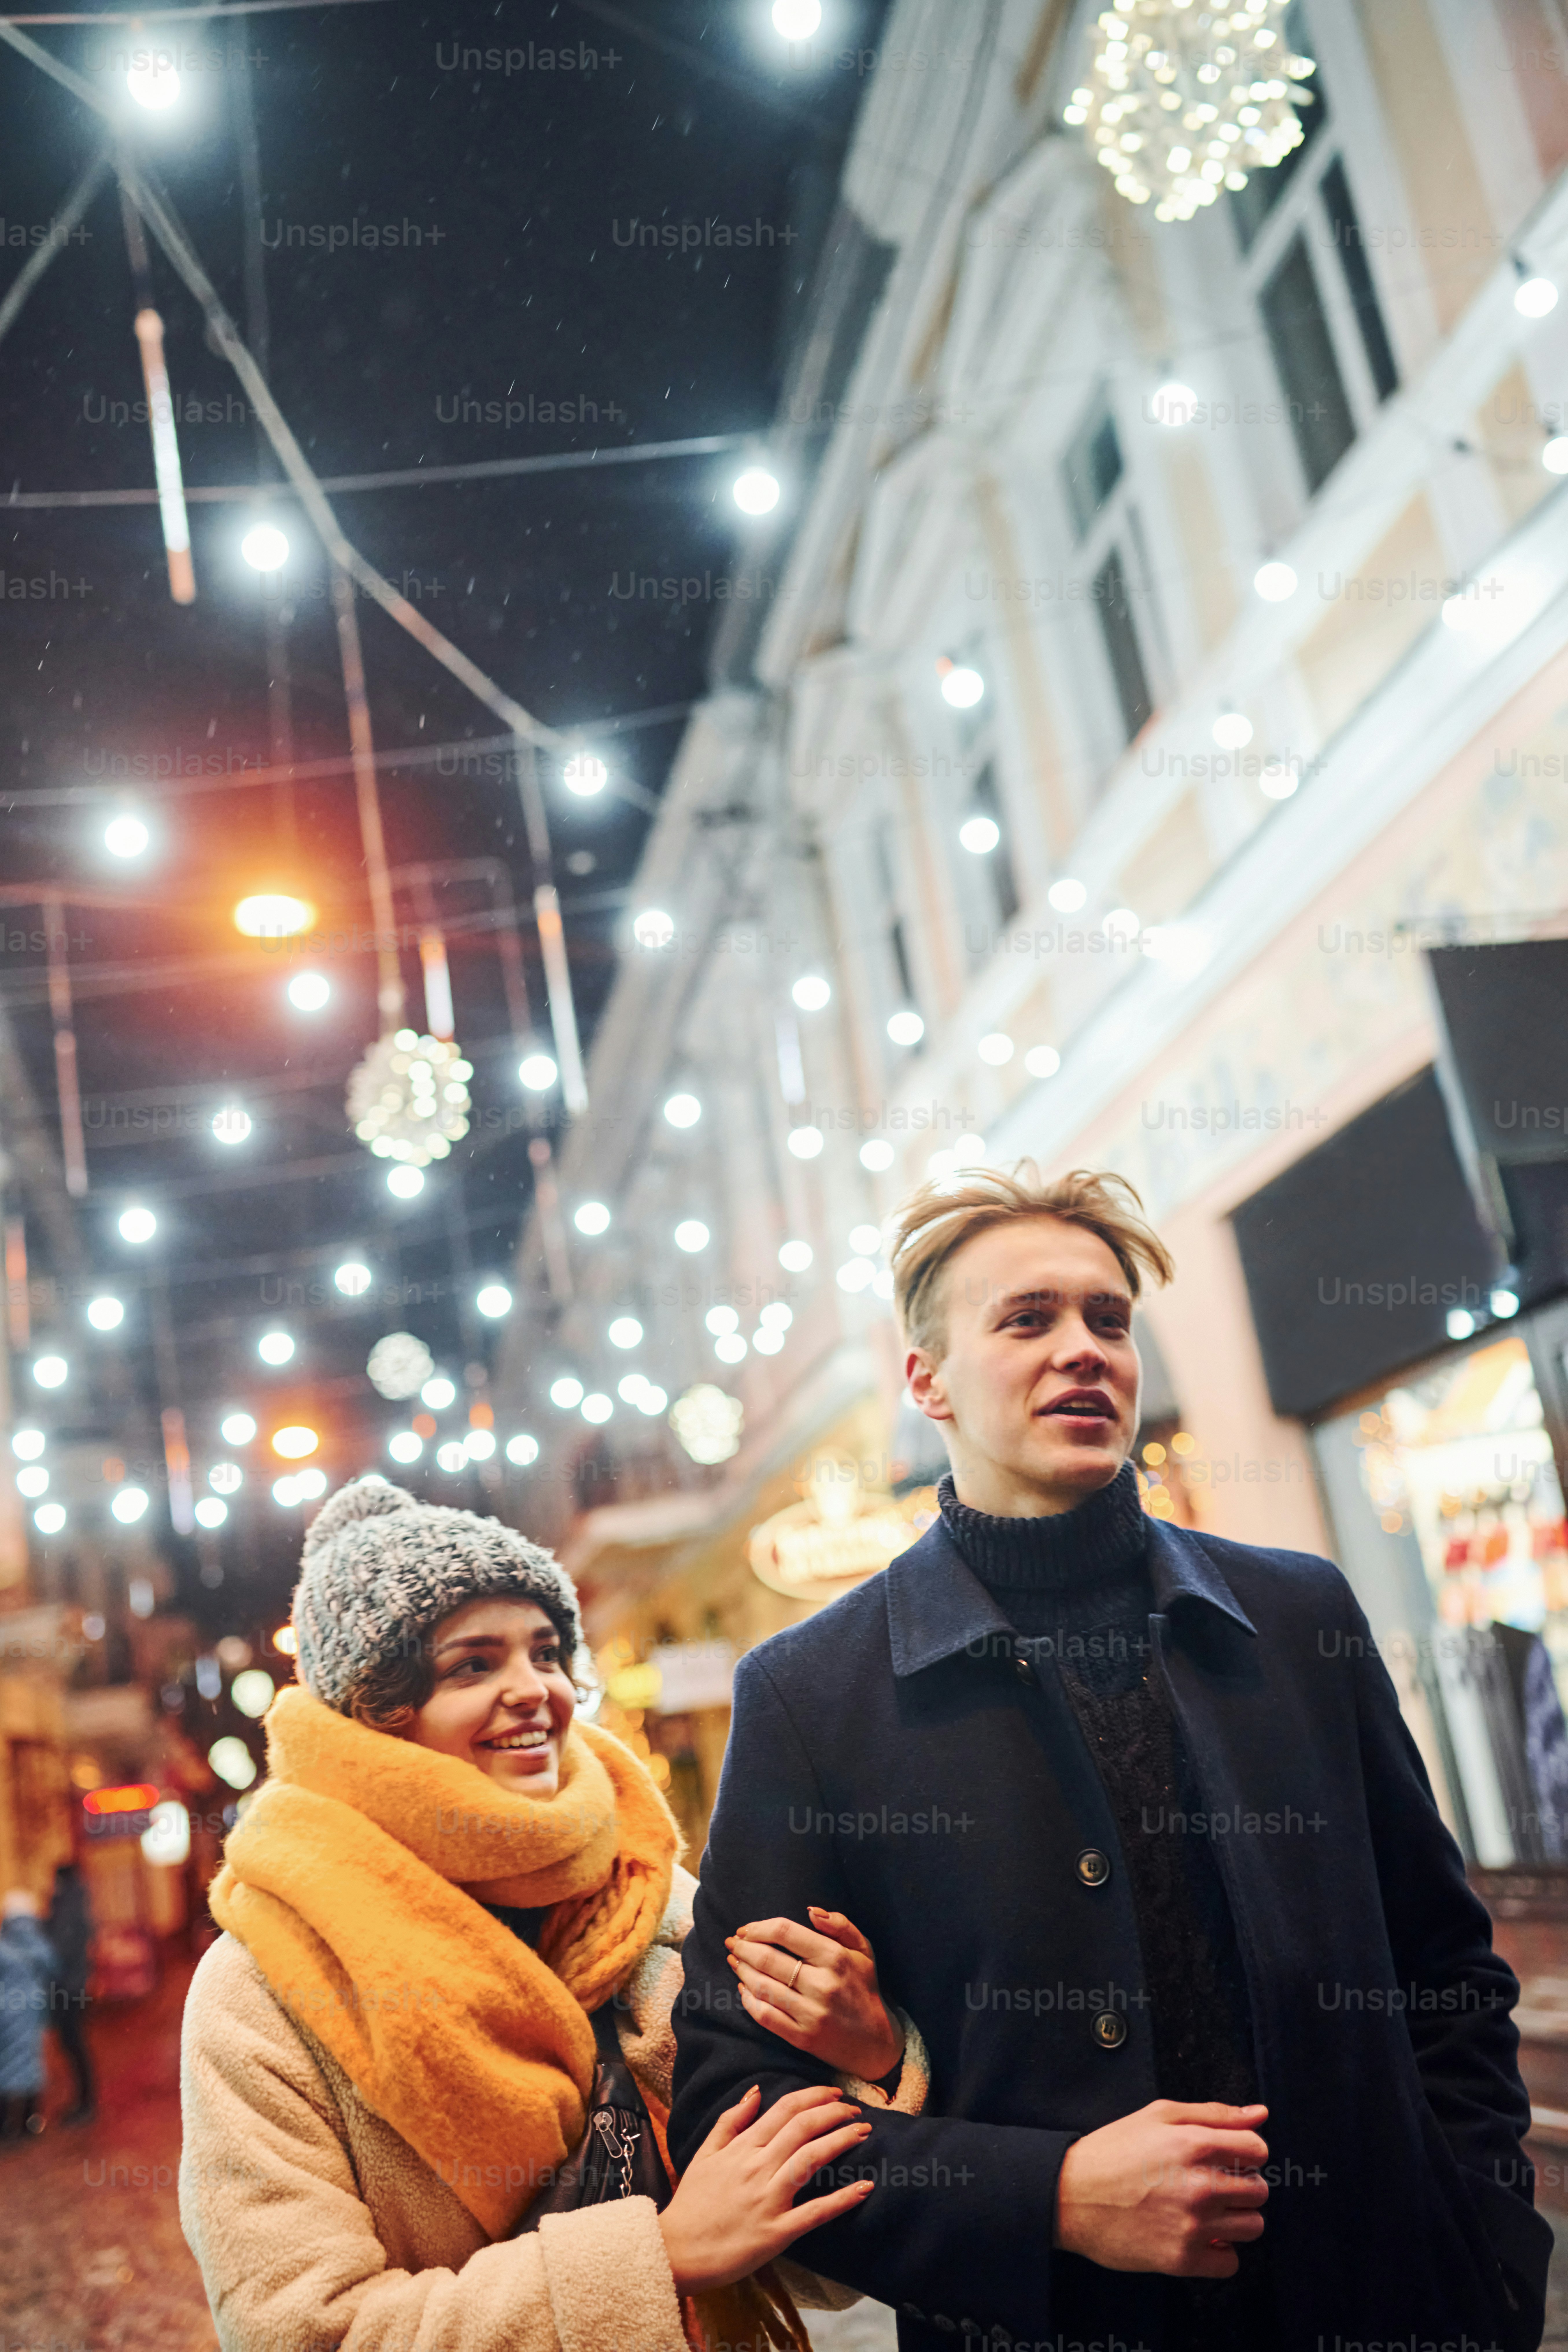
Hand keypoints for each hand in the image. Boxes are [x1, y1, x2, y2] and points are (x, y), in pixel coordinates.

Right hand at [657, 2083, 874, 2294]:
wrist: (675, 2251)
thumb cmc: (691, 2203)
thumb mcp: (704, 2154)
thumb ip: (730, 2121)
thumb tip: (755, 2091)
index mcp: (742, 2148)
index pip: (785, 2110)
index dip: (814, 2097)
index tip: (834, 2093)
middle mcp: (757, 2168)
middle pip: (803, 2128)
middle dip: (834, 2113)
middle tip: (856, 2110)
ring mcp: (768, 2200)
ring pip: (811, 2159)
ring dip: (841, 2141)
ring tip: (864, 2132)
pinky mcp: (776, 2233)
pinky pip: (814, 2213)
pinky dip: (841, 2200)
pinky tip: (865, 2188)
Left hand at [727, 1908, 903, 2083]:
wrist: (875, 2043)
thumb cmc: (864, 1989)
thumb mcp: (864, 1950)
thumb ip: (840, 1925)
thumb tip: (810, 1910)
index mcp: (835, 1958)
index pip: (785, 1932)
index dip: (759, 1927)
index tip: (747, 1929)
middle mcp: (822, 1985)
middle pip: (768, 1959)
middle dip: (743, 1947)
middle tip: (732, 1942)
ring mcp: (811, 2014)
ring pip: (763, 1987)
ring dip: (741, 1971)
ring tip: (734, 1961)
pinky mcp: (802, 2037)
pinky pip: (765, 2016)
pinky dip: (749, 2001)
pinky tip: (743, 1990)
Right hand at [1053, 2100, 1269, 2279]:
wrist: (1070, 2196)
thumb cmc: (1114, 2150)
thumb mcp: (1159, 2115)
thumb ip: (1214, 2114)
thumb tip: (1260, 2114)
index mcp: (1195, 2144)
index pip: (1258, 2150)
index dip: (1245, 2151)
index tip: (1225, 2157)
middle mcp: (1200, 2186)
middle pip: (1259, 2190)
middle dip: (1241, 2185)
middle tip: (1211, 2184)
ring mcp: (1192, 2226)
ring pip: (1252, 2227)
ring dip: (1234, 2219)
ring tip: (1205, 2210)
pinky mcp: (1181, 2260)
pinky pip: (1231, 2263)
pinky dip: (1219, 2253)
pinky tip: (1198, 2237)